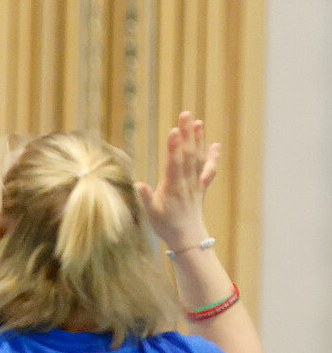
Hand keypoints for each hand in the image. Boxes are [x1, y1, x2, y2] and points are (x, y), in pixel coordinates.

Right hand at [136, 111, 218, 251]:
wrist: (188, 238)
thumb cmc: (166, 225)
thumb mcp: (151, 213)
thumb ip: (146, 197)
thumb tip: (138, 183)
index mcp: (173, 186)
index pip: (174, 162)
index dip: (174, 145)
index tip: (174, 129)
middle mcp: (187, 182)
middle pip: (187, 153)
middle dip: (187, 133)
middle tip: (186, 114)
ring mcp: (195, 183)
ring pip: (198, 158)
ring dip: (198, 139)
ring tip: (199, 122)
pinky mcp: (200, 187)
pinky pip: (208, 170)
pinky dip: (212, 157)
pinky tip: (214, 145)